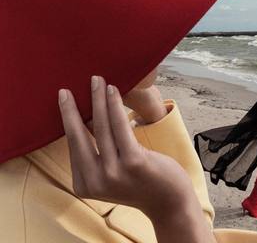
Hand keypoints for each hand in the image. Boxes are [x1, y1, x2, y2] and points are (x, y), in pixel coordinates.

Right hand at [58, 76, 214, 242]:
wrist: (168, 200)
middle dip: (71, 110)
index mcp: (84, 185)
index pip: (73, 147)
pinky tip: (112, 89)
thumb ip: (96, 152)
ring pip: (101, 127)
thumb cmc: (138, 181)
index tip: (66, 101)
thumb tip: (85, 116)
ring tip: (96, 80)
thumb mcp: (109, 171)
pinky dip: (114, 105)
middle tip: (65, 90)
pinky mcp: (133, 162)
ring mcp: (113, 174)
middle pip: (79, 137)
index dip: (69, 121)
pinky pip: (120, 126)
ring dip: (97, 99)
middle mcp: (95, 181)